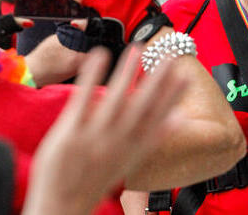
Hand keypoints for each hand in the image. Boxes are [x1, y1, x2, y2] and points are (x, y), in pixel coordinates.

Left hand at [21, 45, 188, 214]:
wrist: (61, 208)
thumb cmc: (97, 179)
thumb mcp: (132, 160)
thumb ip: (155, 137)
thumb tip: (180, 118)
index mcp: (135, 148)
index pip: (158, 117)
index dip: (173, 96)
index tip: (186, 75)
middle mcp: (119, 142)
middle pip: (142, 106)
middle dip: (158, 80)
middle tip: (170, 56)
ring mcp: (94, 138)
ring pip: (115, 100)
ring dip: (127, 73)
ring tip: (137, 49)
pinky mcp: (69, 134)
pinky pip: (83, 101)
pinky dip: (92, 77)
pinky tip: (100, 56)